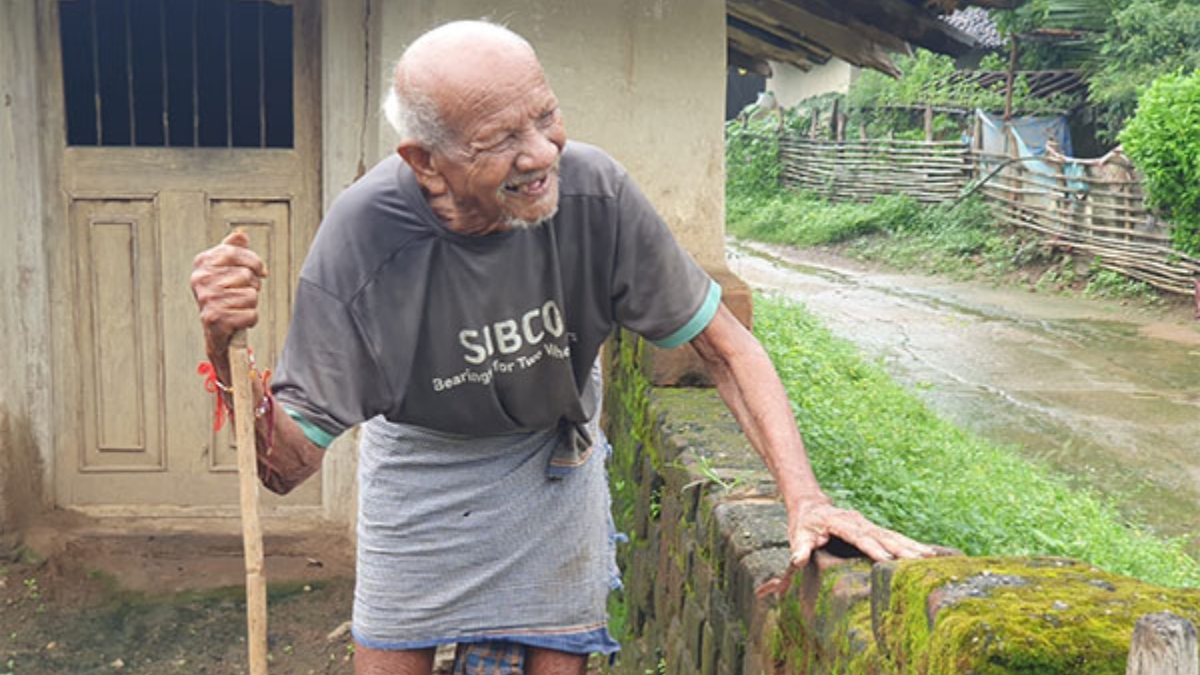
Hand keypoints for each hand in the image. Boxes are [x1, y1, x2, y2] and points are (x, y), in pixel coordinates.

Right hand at [190, 230, 267, 356]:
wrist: (215, 330)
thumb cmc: (223, 296)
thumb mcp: (225, 268)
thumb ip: (233, 249)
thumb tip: (241, 234)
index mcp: (203, 262)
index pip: (236, 252)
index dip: (254, 262)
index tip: (258, 270)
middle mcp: (201, 279)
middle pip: (247, 275)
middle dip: (253, 286)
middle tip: (242, 293)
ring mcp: (207, 299)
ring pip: (251, 296)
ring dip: (251, 304)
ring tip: (238, 306)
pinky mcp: (215, 319)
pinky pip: (251, 314)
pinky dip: (250, 319)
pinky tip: (238, 319)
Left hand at [788, 500, 934, 567]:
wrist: (811, 506)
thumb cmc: (805, 524)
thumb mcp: (799, 535)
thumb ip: (800, 548)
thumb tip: (798, 561)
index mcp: (841, 523)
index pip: (859, 537)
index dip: (873, 548)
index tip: (888, 560)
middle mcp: (858, 522)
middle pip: (882, 536)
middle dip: (901, 548)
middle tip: (919, 560)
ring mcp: (868, 525)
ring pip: (892, 535)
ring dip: (911, 545)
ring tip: (931, 556)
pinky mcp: (874, 530)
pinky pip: (894, 537)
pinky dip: (910, 544)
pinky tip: (926, 552)